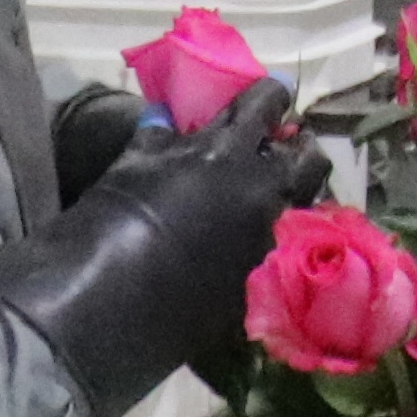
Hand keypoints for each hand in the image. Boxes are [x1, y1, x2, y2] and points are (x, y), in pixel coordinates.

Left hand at [0, 78, 333, 416]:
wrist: (105, 300)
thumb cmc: (185, 313)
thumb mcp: (246, 287)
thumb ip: (268, 248)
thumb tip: (275, 234)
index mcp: (269, 194)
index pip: (312, 157)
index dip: (310, 155)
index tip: (303, 158)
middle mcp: (233, 158)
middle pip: (266, 103)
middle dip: (274, 106)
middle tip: (271, 123)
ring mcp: (184, 148)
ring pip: (217, 105)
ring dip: (228, 110)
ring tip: (226, 125)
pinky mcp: (140, 149)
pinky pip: (163, 124)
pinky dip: (170, 131)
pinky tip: (168, 143)